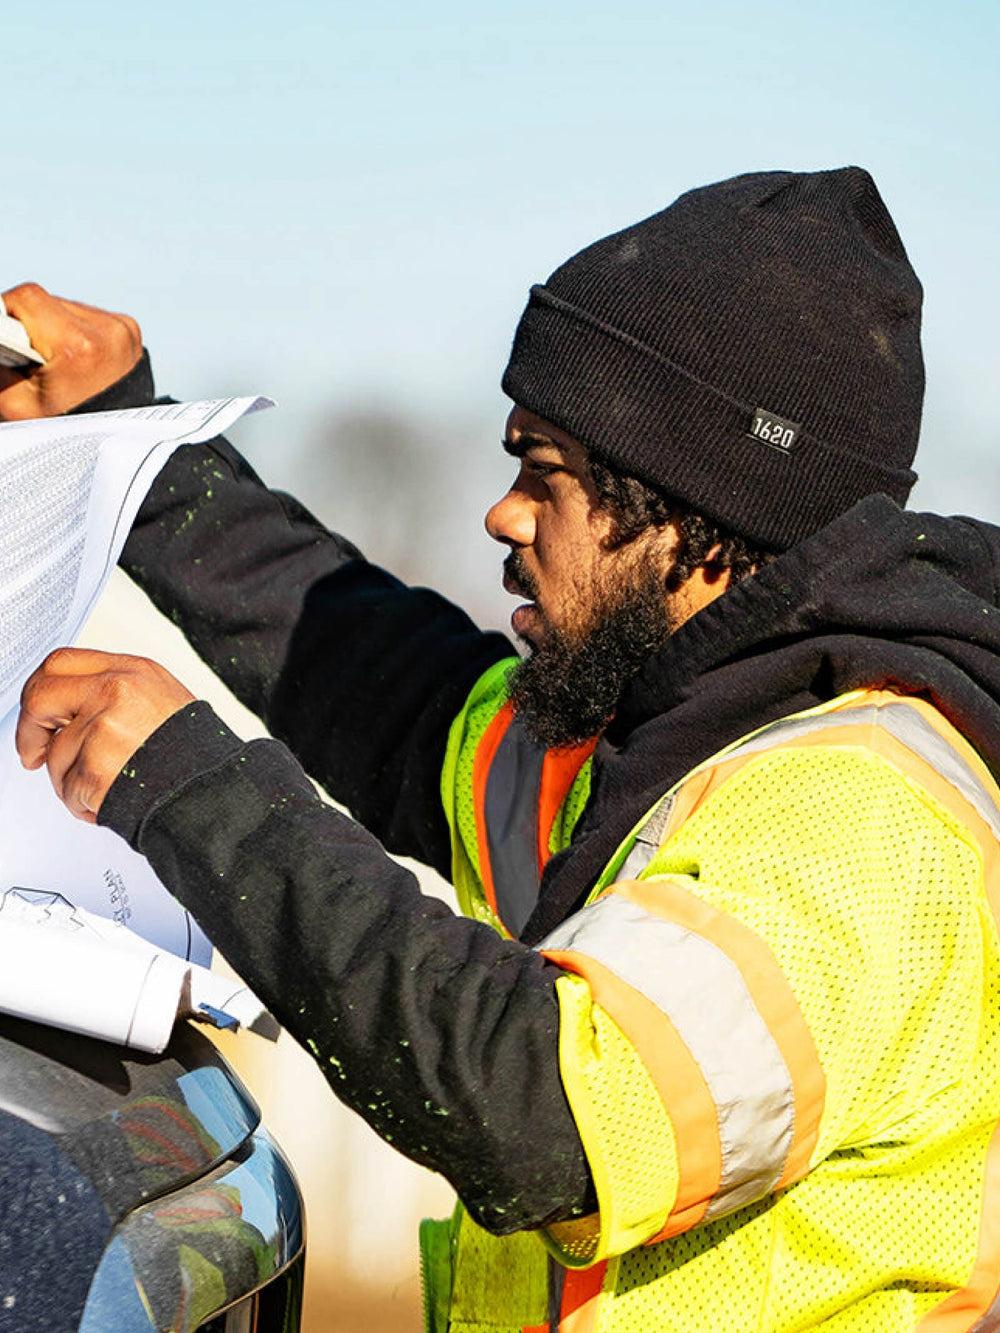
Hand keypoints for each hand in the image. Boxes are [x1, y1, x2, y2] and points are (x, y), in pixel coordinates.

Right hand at [0, 283, 142, 419]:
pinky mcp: (129, 331)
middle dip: (30, 327)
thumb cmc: (66, 429)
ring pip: (66, 310)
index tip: (4, 335)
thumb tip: (0, 335)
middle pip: (46, 303)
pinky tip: (75, 361)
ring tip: (57, 366)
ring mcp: (122, 330)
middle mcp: (106, 332)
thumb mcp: (14, 402)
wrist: (110, 441)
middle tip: (30, 360)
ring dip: (53, 330)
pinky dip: (75, 334)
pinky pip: (88, 319)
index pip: (25, 299)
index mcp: (77, 346)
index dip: (5, 313)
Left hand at [17, 648, 194, 821]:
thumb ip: (114, 692)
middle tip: (34, 754)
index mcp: (131, 671)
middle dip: (30, 731)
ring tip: (109, 786)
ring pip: (55, 755)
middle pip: (41, 697)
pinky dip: (84, 804)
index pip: (60, 663)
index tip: (40, 714)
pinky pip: (68, 789)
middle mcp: (116, 691)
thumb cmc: (194, 753)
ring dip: (71, 780)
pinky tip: (113, 799)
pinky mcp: (95, 767)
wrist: (215, 790)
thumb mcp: (160, 700)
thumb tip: (66, 708)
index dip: (40, 689)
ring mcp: (105, 728)